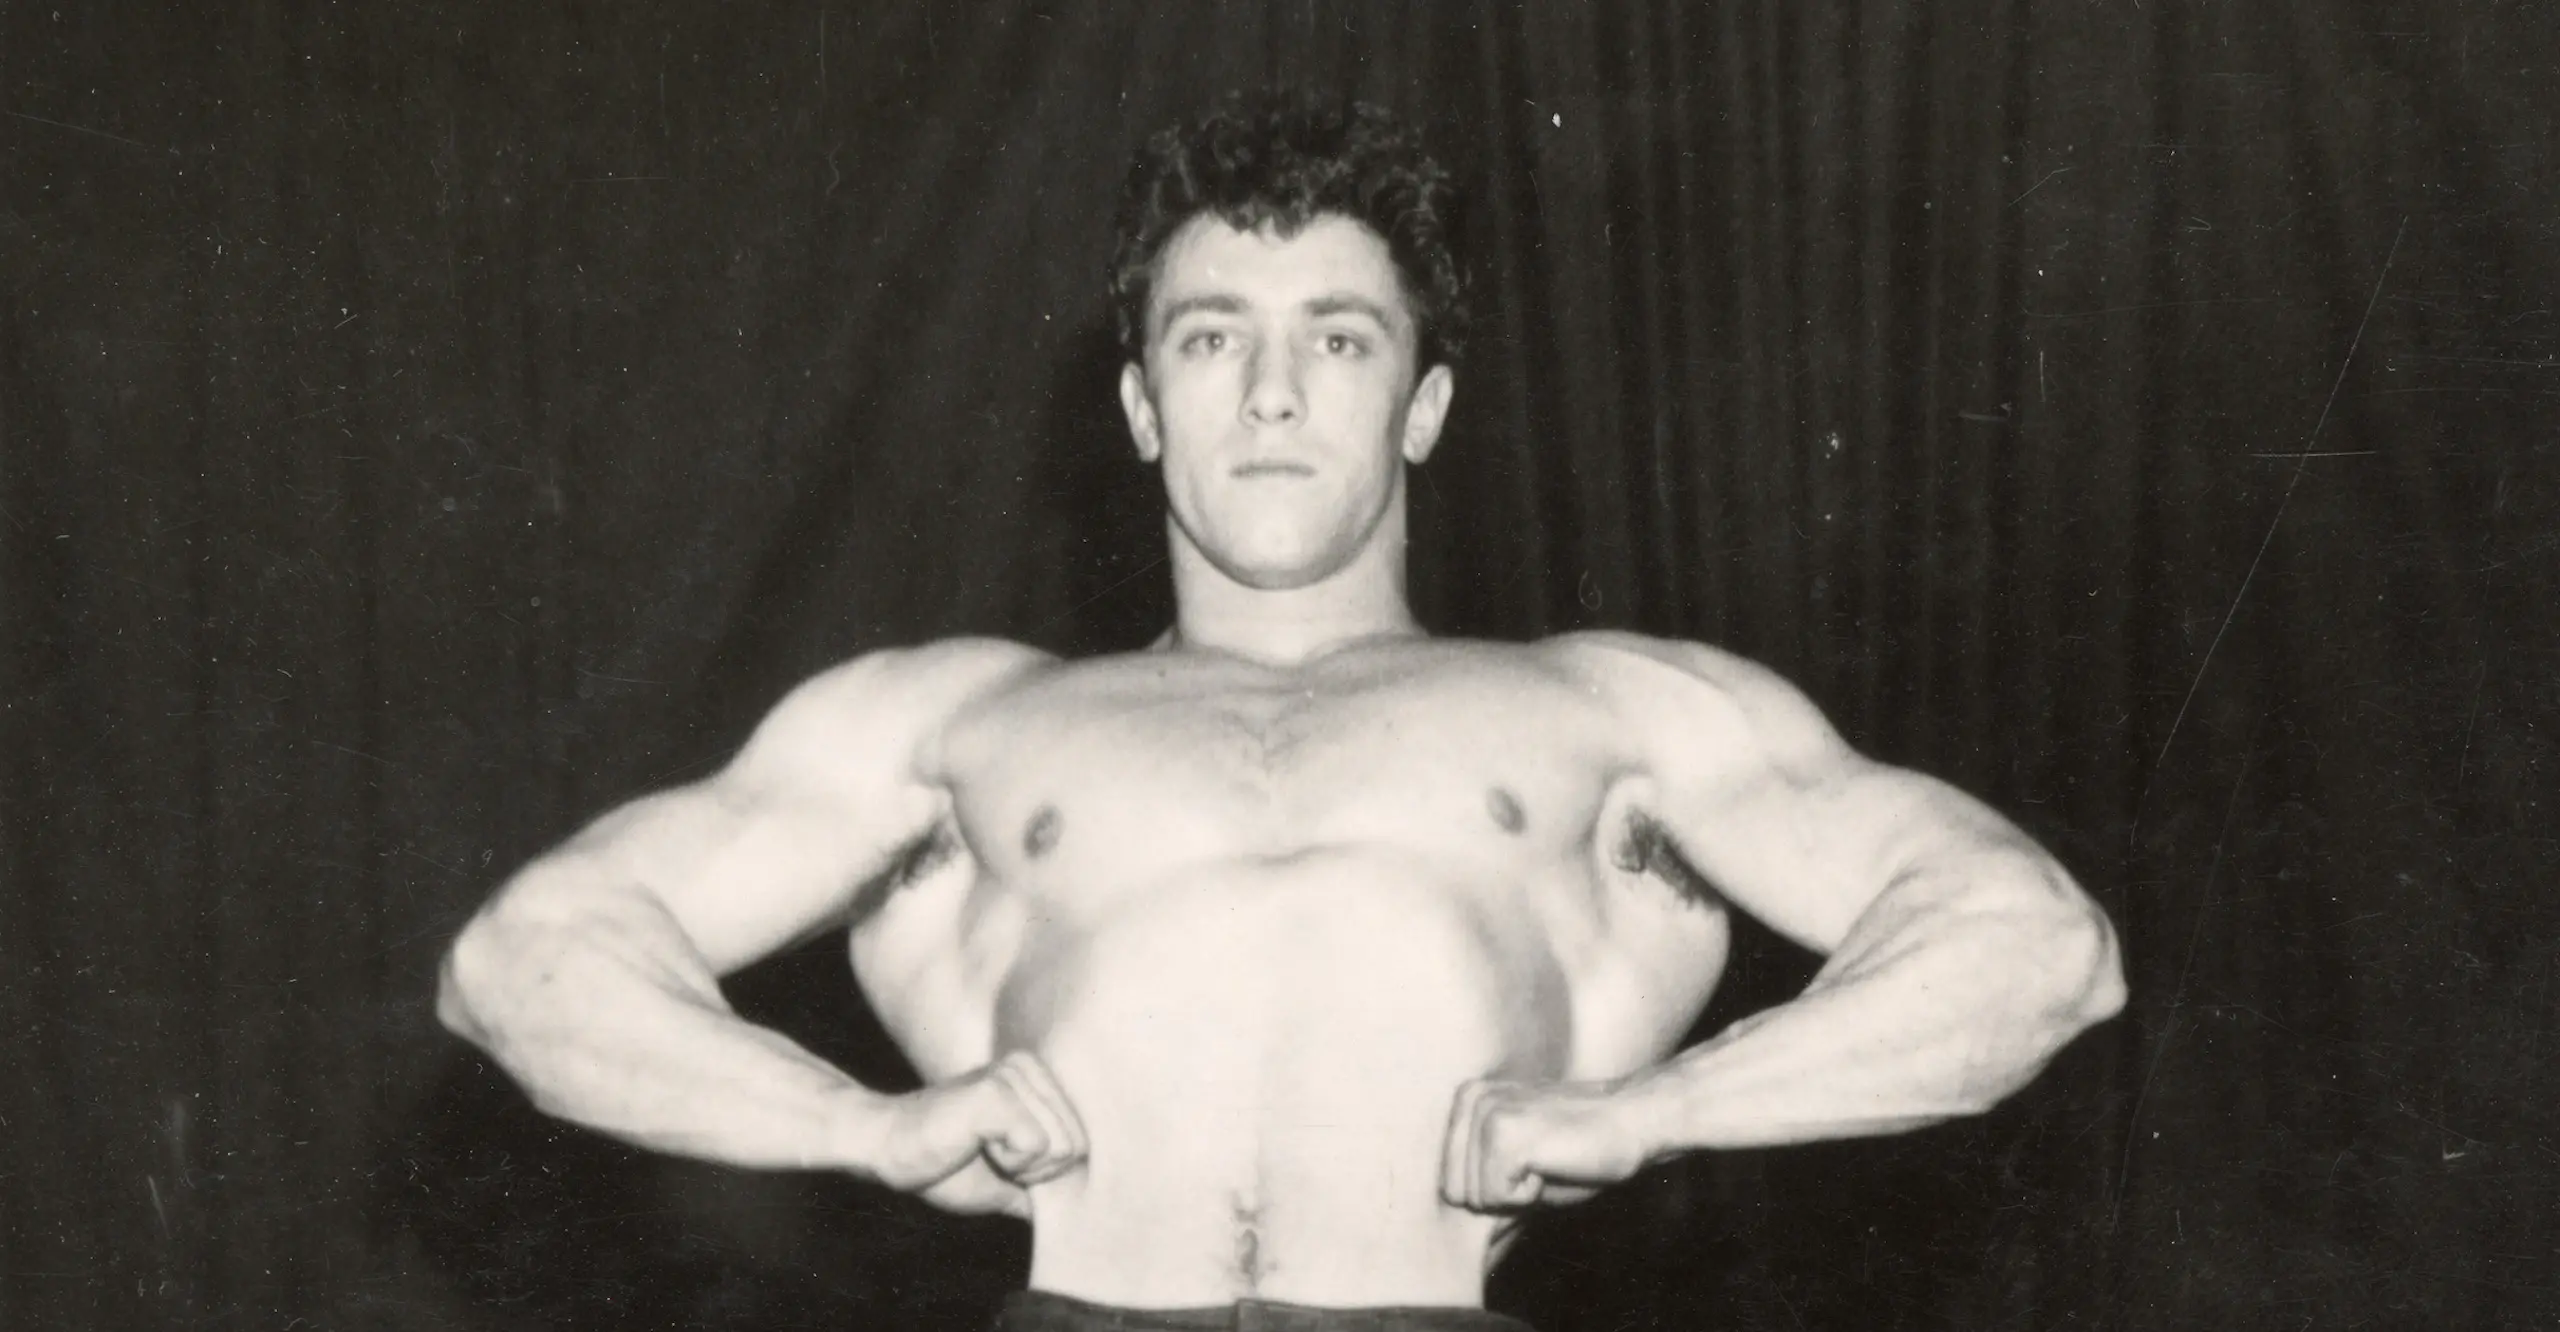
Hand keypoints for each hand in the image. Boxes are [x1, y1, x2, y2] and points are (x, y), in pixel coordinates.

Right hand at [864, 1051, 1087, 1215]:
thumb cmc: (944, 1164)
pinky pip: (1035, 1147)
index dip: (1044, 1173)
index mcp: (1038, 1080)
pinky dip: (1008, 1163)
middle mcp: (1031, 1067)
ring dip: (1019, 1167)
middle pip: (1078, 1147)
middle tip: (988, 1155)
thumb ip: (1049, 1184)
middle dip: (1035, 1171)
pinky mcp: (996, 1091)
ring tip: (980, 1147)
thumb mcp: (1010, 1180)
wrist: (885, 1148)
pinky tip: (974, 1144)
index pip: (1082, 1144)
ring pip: (1061, 1148)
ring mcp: (1014, 1075)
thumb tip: (1089, 1216)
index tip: (1000, 1160)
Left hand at [1439, 1076, 1656, 1211]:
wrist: (1635, 1123)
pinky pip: (1495, 1198)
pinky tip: (1553, 1164)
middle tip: (1541, 1164)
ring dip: (1517, 1193)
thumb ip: (1483, 1186)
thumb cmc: (1582, 1151)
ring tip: (1548, 1161)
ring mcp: (1485, 1112)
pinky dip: (1529, 1195)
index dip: (1495, 1193)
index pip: (1450, 1184)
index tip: (1531, 1164)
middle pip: (1455, 1193)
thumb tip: (1455, 1236)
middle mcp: (1470, 1098)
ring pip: (1474, 1199)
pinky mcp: (1503, 1133)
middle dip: (1501, 1195)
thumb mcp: (1520, 1168)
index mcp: (1468, 1099)